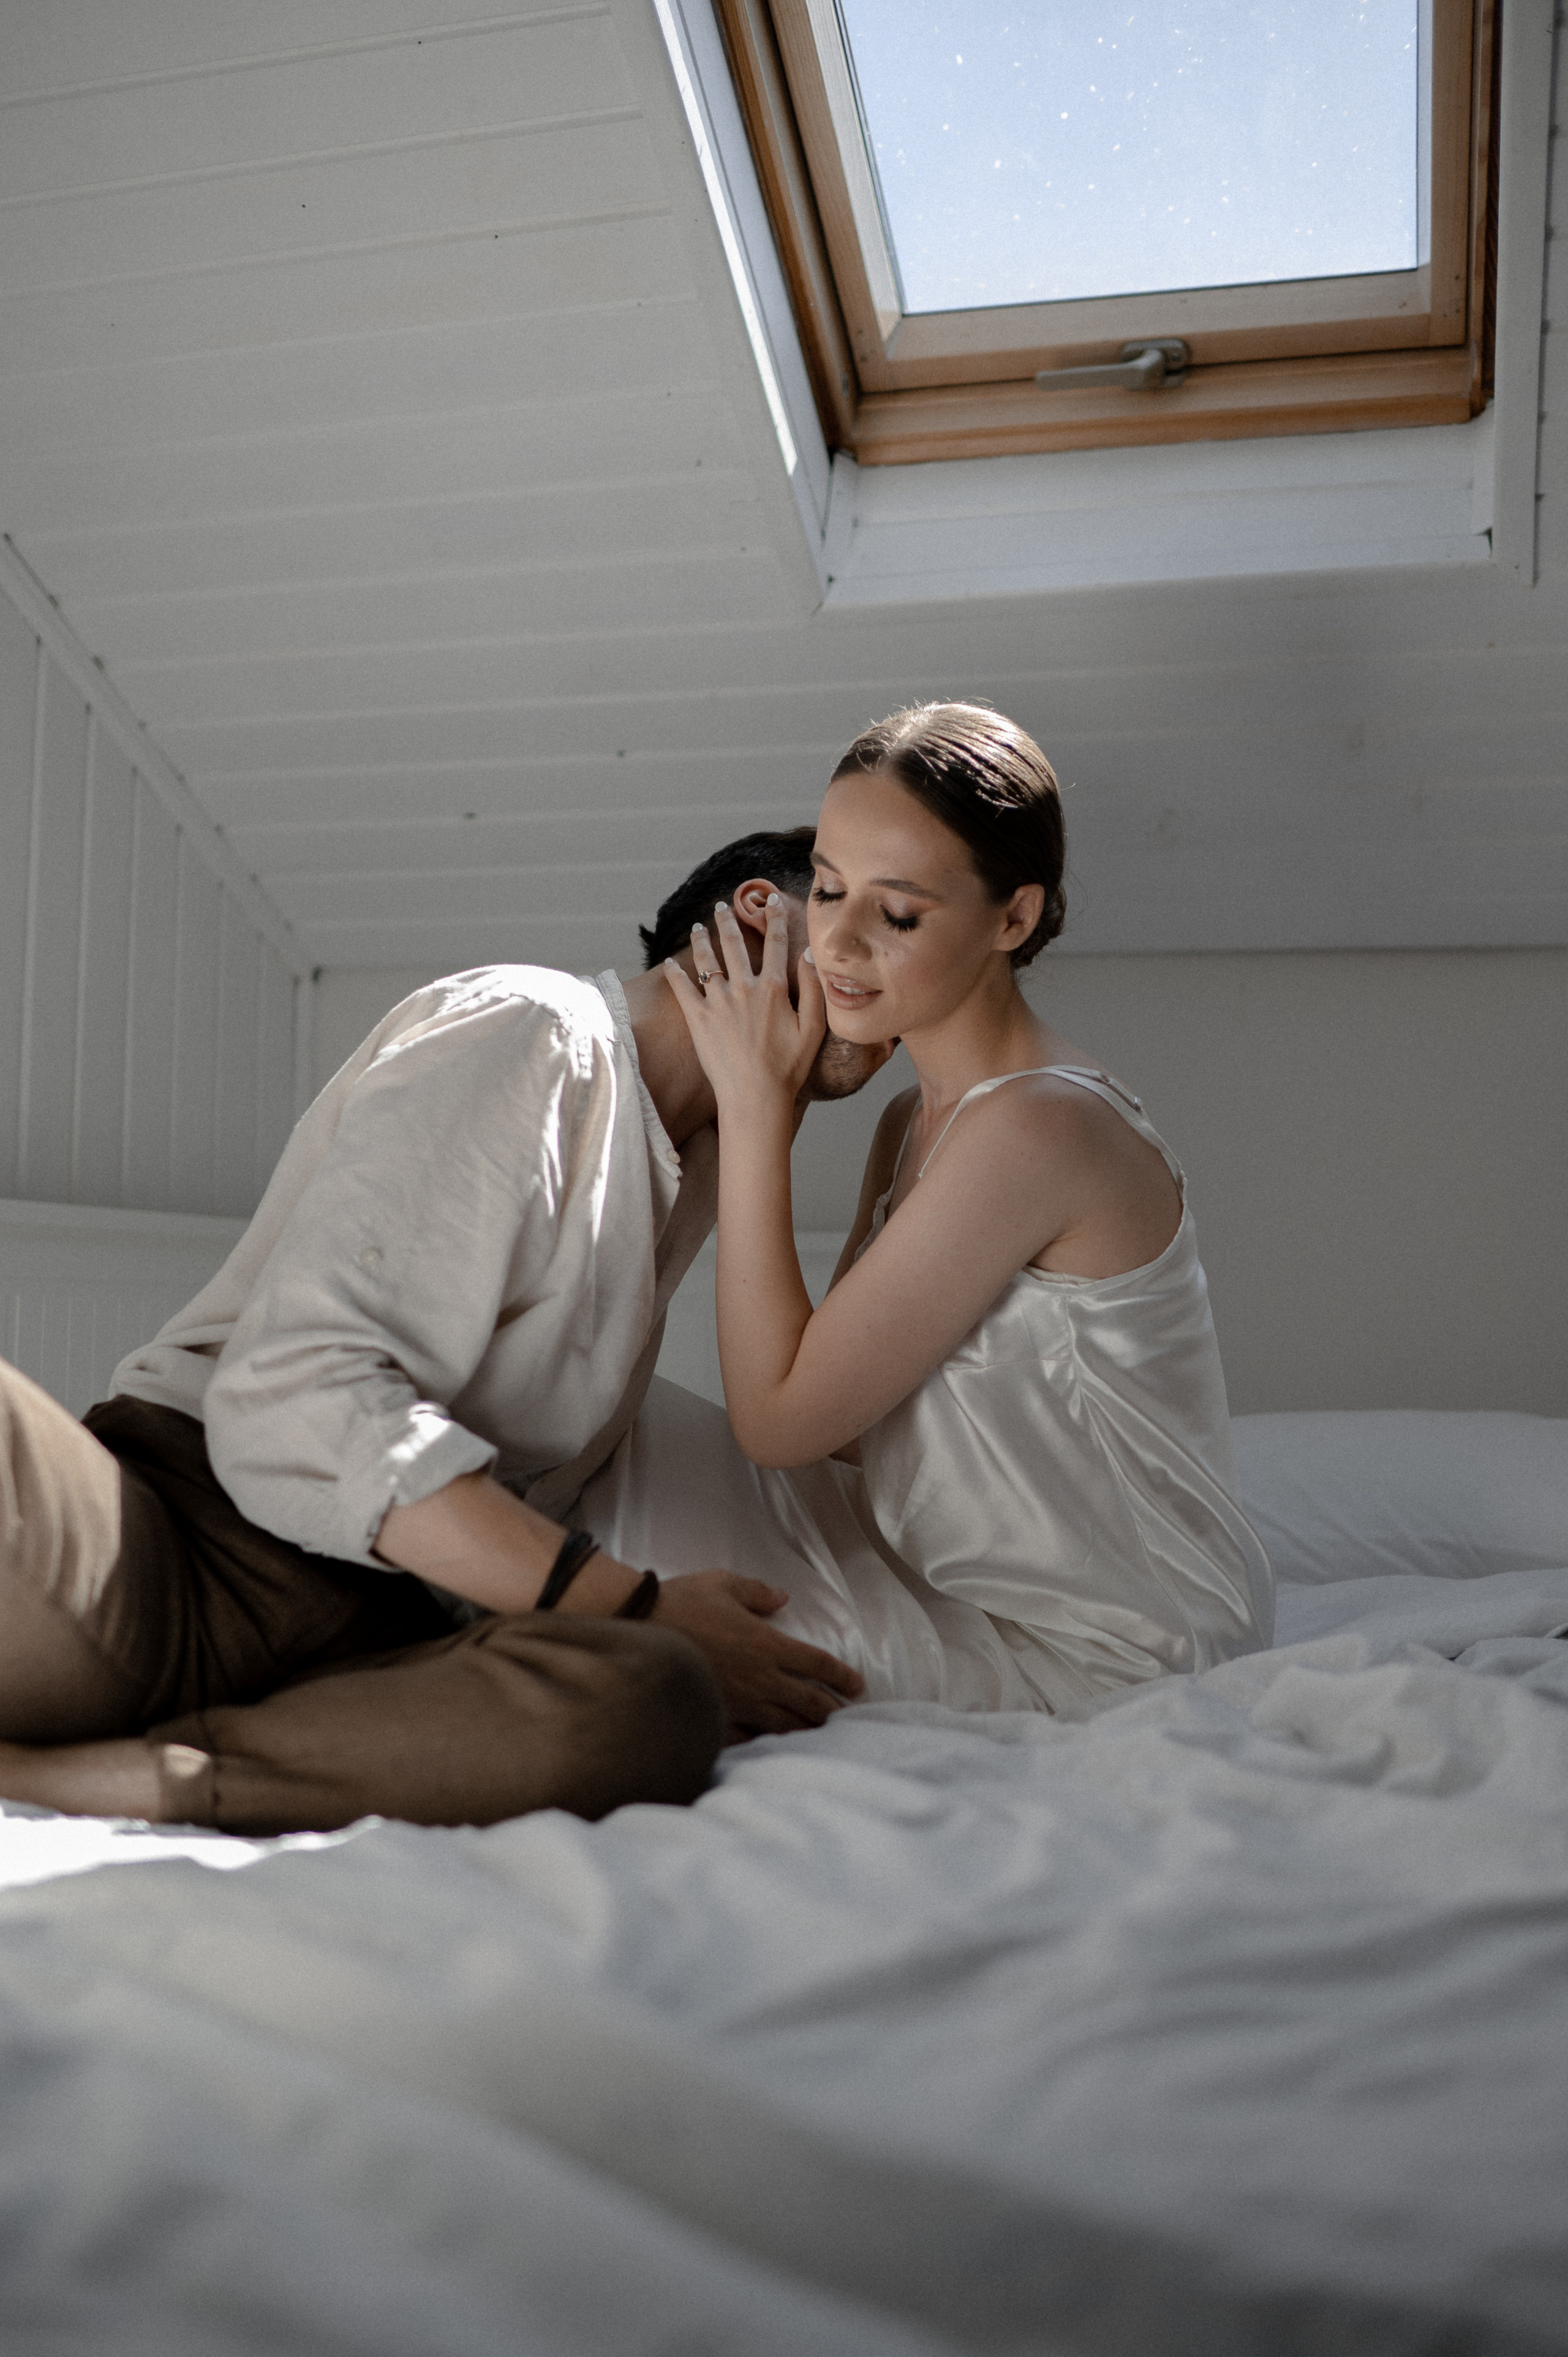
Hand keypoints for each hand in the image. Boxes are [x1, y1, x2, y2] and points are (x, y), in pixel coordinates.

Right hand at [651, 1567, 864, 1738]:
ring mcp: (737, 1702)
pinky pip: (746, 1738)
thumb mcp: (723, 1583)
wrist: (637, 1627)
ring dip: (806, 1731)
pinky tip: (771, 1747)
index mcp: (766, 1643)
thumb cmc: (681, 1602)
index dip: (841, 1676)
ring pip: (783, 1725)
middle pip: (808, 1702)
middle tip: (846, 1718)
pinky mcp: (713, 1717)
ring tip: (820, 1737)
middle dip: (831, 1710)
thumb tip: (782, 1598)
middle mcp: (758, 1678)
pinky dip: (763, 1743)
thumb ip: (757, 1592)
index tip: (857, 1686)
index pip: (816, 1664)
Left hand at [664, 897, 826, 1121]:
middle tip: (722, 906)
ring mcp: (718, 1003)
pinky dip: (674, 973)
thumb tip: (808, 954)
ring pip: (707, 961)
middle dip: (728, 920)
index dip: (773, 918)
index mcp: (773, 989)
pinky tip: (668, 963)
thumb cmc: (788, 1068)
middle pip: (734, 944)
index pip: (775, 943)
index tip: (769, 901)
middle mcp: (743, 989)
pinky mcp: (698, 1020)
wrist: (755, 1096)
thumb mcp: (813, 1028)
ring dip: (702, 939)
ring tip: (699, 926)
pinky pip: (682, 989)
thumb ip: (813, 989)